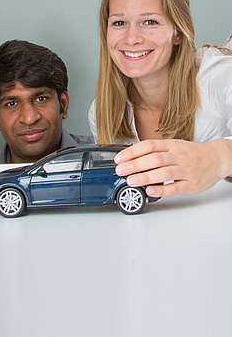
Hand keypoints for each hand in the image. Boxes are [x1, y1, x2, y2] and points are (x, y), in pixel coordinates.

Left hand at [114, 138, 231, 196]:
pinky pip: (176, 188)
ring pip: (164, 173)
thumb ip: (156, 151)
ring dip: (145, 177)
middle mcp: (178, 156)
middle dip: (135, 165)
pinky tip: (150, 191)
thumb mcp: (173, 146)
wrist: (217, 158)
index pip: (148, 146)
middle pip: (154, 159)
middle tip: (120, 171)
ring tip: (131, 181)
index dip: (132, 152)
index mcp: (171, 145)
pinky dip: (162, 189)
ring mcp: (186, 170)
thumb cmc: (191, 153)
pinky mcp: (192, 185)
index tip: (119, 159)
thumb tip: (131, 157)